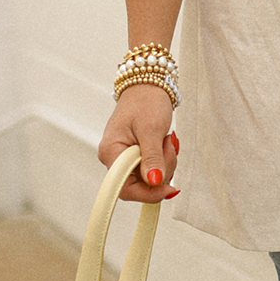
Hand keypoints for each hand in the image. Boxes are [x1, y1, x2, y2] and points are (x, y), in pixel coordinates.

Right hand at [98, 84, 179, 200]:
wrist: (147, 87)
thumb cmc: (146, 101)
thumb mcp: (151, 129)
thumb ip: (152, 157)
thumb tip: (154, 181)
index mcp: (111, 152)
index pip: (124, 188)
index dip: (147, 193)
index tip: (169, 188)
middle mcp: (113, 159)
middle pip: (139, 185)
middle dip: (161, 172)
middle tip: (168, 147)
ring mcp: (124, 159)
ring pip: (149, 179)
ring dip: (164, 164)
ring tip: (166, 140)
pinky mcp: (134, 158)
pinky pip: (151, 170)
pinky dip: (163, 161)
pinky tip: (164, 145)